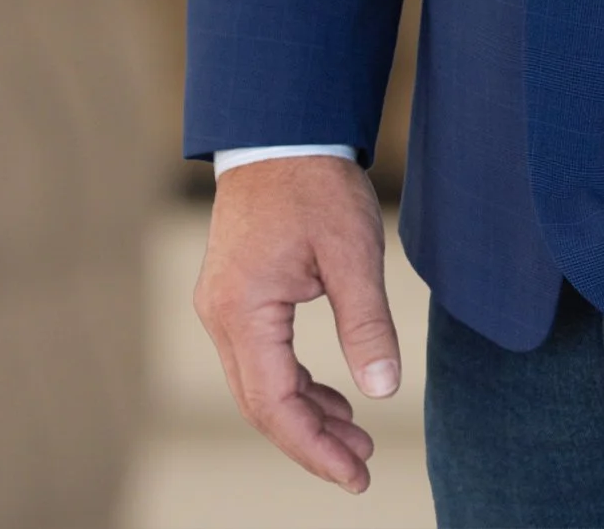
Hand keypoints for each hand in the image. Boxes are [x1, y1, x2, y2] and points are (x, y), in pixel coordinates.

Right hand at [194, 156, 401, 493]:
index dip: (315, 448)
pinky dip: (294, 383)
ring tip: (355, 435)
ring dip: (305, 414)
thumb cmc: (315, 182)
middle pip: (261, 403)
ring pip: (259, 384)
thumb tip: (383, 391)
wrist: (280, 128)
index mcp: (243, 310)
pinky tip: (330, 395)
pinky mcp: (234, 294)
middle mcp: (220, 316)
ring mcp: (222, 305)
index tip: (357, 474)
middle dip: (312, 440)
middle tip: (362, 464)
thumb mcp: (352, 251)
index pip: (274, 405)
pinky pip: (260, 358)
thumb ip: (366, 324)